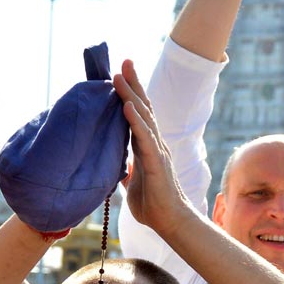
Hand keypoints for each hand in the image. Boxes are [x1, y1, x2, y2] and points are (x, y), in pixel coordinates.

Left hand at [112, 60, 190, 236]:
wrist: (169, 221)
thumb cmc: (151, 203)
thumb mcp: (130, 182)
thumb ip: (124, 169)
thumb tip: (114, 165)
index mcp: (145, 146)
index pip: (137, 114)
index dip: (129, 94)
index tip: (120, 75)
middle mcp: (153, 143)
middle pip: (142, 107)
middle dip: (132, 84)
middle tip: (124, 62)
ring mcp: (156, 150)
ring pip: (143, 117)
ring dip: (130, 95)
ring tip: (120, 76)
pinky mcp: (156, 162)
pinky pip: (144, 138)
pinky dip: (135, 121)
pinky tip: (126, 107)